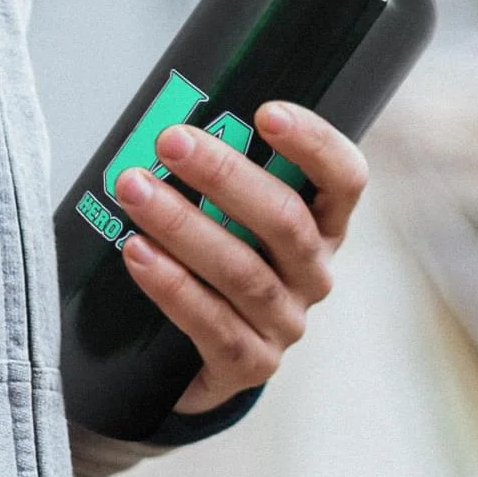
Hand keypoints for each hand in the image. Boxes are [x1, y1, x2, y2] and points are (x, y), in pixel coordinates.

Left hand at [113, 102, 368, 416]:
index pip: (344, 180)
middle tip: (170, 142)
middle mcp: (313, 274)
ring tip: (134, 190)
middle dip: (225, 176)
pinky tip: (138, 253)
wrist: (195, 363)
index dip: (314, 145)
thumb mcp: (230, 218)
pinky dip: (173, 286)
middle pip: (286, 221)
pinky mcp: (251, 363)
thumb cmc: (211, 267)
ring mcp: (285, 322)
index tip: (267, 113)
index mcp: (322, 227)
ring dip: (184, 225)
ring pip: (243, 272)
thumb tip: (166, 121)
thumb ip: (216, 177)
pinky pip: (213, 323)